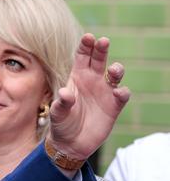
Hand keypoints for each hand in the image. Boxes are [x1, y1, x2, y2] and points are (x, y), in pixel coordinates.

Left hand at [48, 33, 130, 160]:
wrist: (71, 143)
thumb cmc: (61, 124)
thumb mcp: (58, 114)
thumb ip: (61, 103)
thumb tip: (65, 94)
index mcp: (77, 77)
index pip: (82, 56)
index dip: (86, 46)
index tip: (89, 37)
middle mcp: (92, 81)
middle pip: (99, 60)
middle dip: (101, 49)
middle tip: (103, 41)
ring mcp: (104, 92)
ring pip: (114, 75)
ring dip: (116, 70)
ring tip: (114, 70)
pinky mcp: (114, 106)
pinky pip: (122, 95)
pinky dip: (122, 92)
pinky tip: (118, 92)